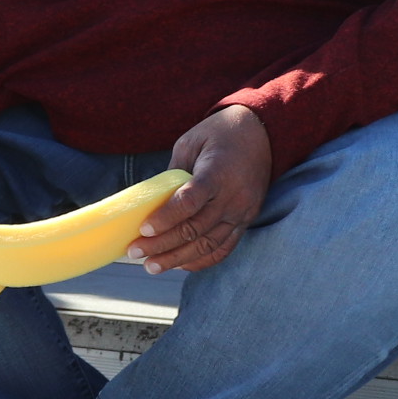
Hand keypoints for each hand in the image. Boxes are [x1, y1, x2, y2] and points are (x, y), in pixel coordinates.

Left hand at [130, 105, 269, 274]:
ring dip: (178, 258)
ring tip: (151, 266)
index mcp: (218, 173)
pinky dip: (201, 259)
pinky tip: (179, 264)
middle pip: (196, 229)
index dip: (165, 218)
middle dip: (162, 244)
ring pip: (208, 243)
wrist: (262, 133)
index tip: (142, 230)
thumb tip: (148, 204)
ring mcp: (243, 211)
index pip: (190, 202)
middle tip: (134, 252)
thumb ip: (172, 175)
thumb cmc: (218, 135)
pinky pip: (224, 247)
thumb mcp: (189, 144)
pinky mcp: (247, 220)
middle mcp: (234, 196)